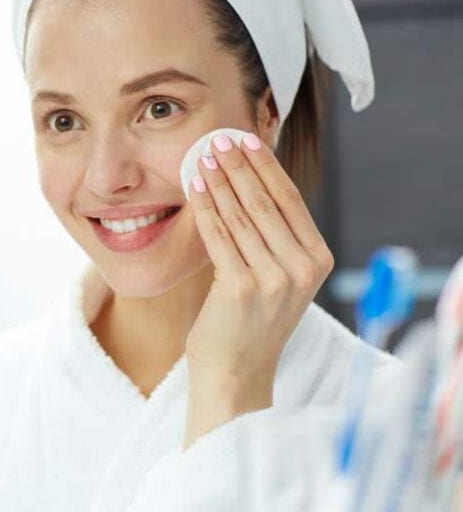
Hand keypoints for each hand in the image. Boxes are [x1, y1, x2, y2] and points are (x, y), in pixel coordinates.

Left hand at [183, 132, 333, 447]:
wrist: (235, 373)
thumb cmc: (247, 321)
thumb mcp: (274, 275)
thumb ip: (270, 235)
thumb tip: (246, 179)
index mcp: (317, 260)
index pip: (290, 200)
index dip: (266, 166)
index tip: (246, 139)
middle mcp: (303, 268)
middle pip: (266, 201)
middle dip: (239, 165)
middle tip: (219, 137)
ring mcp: (274, 279)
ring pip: (241, 215)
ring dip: (219, 180)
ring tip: (203, 155)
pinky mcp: (241, 288)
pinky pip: (219, 236)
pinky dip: (205, 206)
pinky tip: (193, 186)